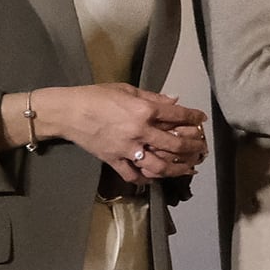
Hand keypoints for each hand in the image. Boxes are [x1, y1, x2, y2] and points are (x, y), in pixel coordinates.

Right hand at [14, 84, 207, 182]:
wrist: (67, 112)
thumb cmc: (96, 96)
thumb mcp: (126, 90)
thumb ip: (153, 97)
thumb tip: (175, 100)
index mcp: (144, 110)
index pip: (178, 116)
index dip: (194, 117)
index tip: (202, 119)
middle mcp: (140, 132)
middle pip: (176, 145)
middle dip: (194, 147)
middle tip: (202, 148)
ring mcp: (127, 149)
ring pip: (160, 166)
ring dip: (178, 169)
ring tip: (189, 168)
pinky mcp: (114, 160)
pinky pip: (133, 175)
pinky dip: (146, 179)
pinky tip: (155, 177)